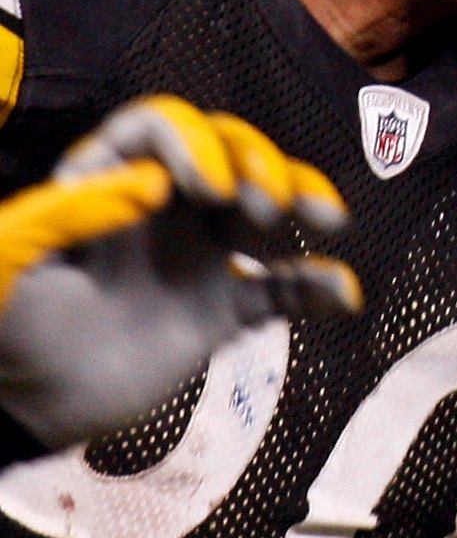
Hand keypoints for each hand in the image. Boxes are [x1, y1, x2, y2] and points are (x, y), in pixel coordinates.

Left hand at [0, 96, 359, 448]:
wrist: (24, 407)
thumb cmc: (8, 327)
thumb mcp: (10, 257)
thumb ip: (69, 213)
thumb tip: (153, 183)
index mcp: (107, 186)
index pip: (159, 130)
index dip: (193, 142)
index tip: (208, 188)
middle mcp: (161, 213)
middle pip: (230, 154)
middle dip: (260, 165)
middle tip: (261, 210)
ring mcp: (195, 262)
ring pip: (268, 210)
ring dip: (304, 201)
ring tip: (325, 222)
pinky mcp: (219, 314)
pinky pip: (283, 293)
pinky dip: (319, 289)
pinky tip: (341, 295)